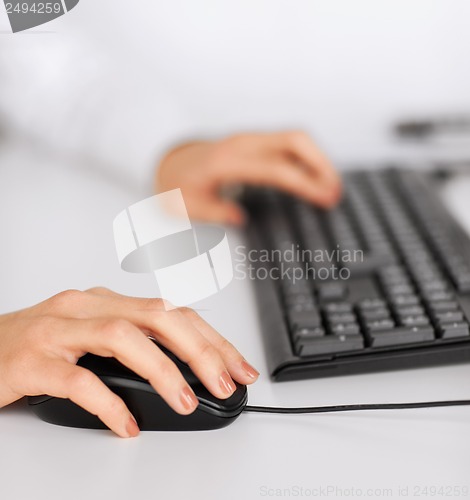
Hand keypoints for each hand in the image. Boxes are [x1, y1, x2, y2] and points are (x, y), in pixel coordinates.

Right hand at [0, 288, 258, 437]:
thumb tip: (185, 374)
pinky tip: (125, 425)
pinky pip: (77, 380)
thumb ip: (135, 346)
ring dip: (163, 371)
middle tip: (226, 382)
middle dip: (200, 349)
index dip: (211, 338)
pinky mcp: (31, 361)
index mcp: (107, 301)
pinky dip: (108, 404)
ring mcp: (58, 330)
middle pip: (157, 315)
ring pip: (122, 338)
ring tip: (187, 402)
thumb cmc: (39, 346)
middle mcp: (86, 307)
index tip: (238, 366)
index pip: (173, 311)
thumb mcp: (93, 336)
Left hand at [156, 131, 341, 224]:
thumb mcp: (187, 206)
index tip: (327, 198)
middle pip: (295, 140)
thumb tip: (240, 218)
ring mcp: (250, 139)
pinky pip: (288, 143)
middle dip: (322, 163)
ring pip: (296, 138)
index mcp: (228, 161)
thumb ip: (213, 212)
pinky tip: (315, 176)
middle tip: (335, 192)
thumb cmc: (179, 186)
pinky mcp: (256, 142)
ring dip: (318, 158)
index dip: (306, 183)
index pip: (278, 168)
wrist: (172, 164)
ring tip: (331, 186)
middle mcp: (243, 144)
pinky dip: (307, 157)